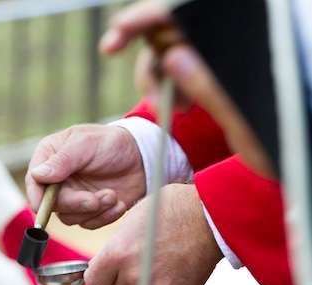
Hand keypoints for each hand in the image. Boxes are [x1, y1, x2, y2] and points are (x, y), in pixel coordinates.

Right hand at [25, 124, 145, 229]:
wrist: (142, 156)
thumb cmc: (111, 143)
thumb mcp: (86, 144)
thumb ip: (62, 161)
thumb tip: (38, 175)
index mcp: (50, 158)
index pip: (34, 183)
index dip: (38, 197)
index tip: (44, 207)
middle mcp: (58, 180)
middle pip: (53, 205)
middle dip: (76, 204)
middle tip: (95, 200)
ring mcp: (74, 197)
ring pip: (71, 218)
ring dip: (94, 211)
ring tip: (113, 195)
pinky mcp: (90, 211)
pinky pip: (90, 224)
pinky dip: (105, 217)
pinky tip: (119, 203)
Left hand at [84, 183, 222, 284]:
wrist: (210, 217)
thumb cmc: (173, 209)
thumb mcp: (133, 220)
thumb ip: (118, 246)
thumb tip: (111, 260)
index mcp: (117, 256)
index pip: (94, 281)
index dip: (101, 274)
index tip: (108, 270)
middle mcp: (134, 277)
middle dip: (125, 276)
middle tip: (143, 257)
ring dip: (147, 282)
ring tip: (163, 258)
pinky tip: (176, 265)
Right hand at [100, 1, 273, 177]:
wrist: (284, 155)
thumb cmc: (273, 138)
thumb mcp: (241, 120)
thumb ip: (208, 86)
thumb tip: (174, 58)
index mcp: (231, 45)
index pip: (179, 14)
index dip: (144, 17)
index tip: (115, 39)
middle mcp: (217, 43)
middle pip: (166, 31)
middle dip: (147, 62)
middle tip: (150, 101)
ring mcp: (210, 56)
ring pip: (165, 52)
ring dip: (155, 81)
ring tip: (170, 111)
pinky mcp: (206, 70)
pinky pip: (173, 68)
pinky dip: (165, 87)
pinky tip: (176, 107)